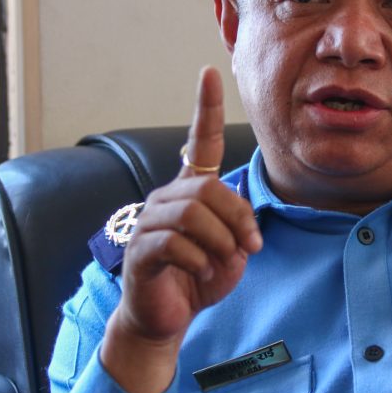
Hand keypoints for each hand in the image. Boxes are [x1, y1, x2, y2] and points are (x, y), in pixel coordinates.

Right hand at [100, 66, 261, 392]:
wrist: (167, 319)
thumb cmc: (198, 279)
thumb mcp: (230, 250)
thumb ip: (238, 226)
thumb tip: (241, 226)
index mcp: (189, 192)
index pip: (197, 143)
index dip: (204, 108)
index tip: (208, 73)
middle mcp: (165, 199)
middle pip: (208, 189)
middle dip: (238, 218)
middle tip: (251, 247)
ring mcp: (149, 224)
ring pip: (193, 214)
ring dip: (220, 242)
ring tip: (223, 264)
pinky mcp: (140, 251)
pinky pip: (175, 242)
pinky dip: (200, 261)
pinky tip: (204, 275)